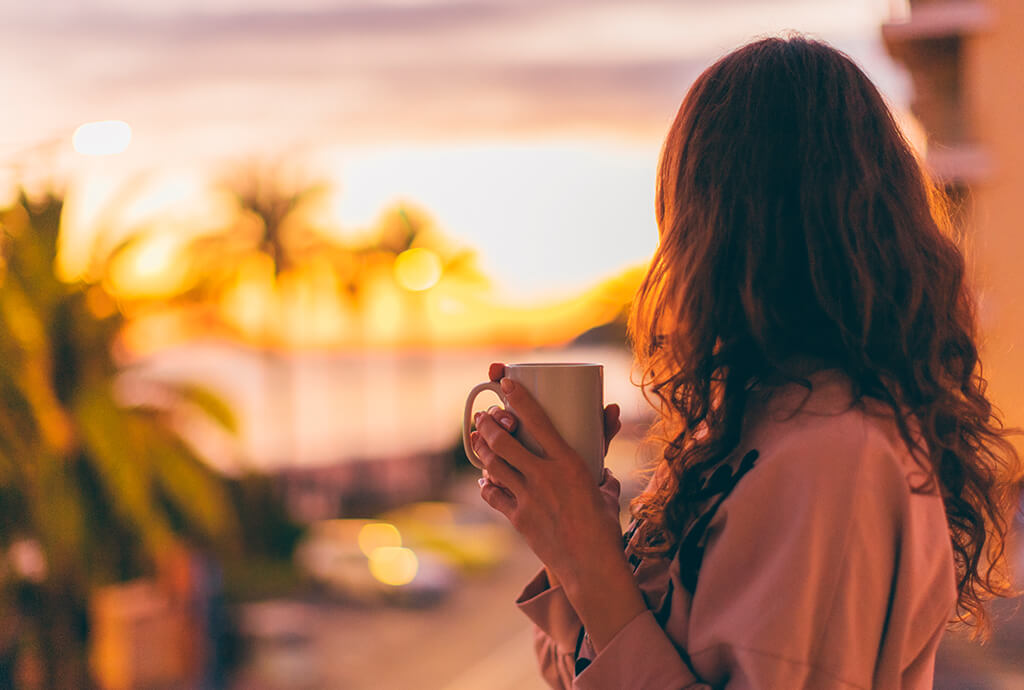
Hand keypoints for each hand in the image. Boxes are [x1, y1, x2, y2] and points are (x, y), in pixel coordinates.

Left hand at [470, 363, 645, 650]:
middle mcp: (545, 476)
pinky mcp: (518, 518)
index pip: (538, 421)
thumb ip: (601, 459)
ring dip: (482, 449)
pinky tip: (484, 477)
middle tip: (484, 416)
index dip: (518, 398)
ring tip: (477, 438)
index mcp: (569, 462)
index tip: (506, 383)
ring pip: (494, 465)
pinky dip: (486, 484)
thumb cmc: (603, 525)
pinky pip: (493, 495)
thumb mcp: (606, 487)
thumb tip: (608, 426)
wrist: (590, 566)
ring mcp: (528, 498)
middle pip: (505, 442)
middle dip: (488, 425)